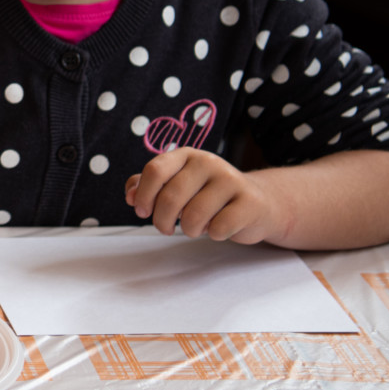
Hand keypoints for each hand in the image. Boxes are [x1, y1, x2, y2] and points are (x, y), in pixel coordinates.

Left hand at [126, 148, 291, 244]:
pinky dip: (214, 235)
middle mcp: (209, 162)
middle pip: (170, 197)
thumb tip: (130, 195)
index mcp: (187, 155)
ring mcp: (231, 180)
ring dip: (189, 230)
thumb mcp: (177, 184)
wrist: (257, 202)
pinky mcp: (250, 202)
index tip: (142, 211)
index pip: (155, 170)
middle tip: (166, 228)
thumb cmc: (208, 195)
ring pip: (193, 216)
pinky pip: (219, 228)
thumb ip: (148, 186)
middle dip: (161, 221)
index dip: (144, 195)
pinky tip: (220, 227)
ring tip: (195, 227)